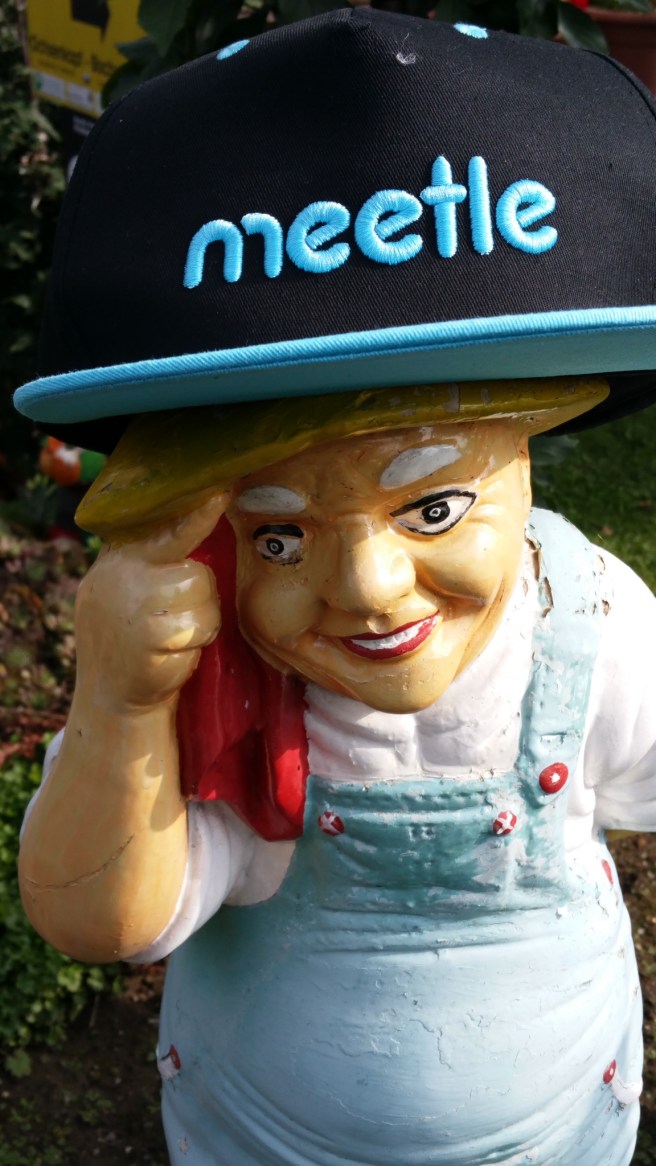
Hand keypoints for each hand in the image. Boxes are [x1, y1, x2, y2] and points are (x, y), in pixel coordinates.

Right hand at [74, 495, 224, 712]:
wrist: (111, 696)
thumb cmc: (132, 638)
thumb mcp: (129, 589)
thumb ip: (153, 559)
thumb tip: (203, 514)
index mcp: (119, 558)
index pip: (165, 525)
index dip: (199, 510)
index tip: (224, 489)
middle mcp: (122, 574)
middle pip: (196, 570)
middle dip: (198, 595)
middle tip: (174, 616)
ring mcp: (136, 604)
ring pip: (203, 596)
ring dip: (200, 620)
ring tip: (172, 635)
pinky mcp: (153, 635)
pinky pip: (201, 626)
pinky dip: (196, 642)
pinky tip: (170, 652)